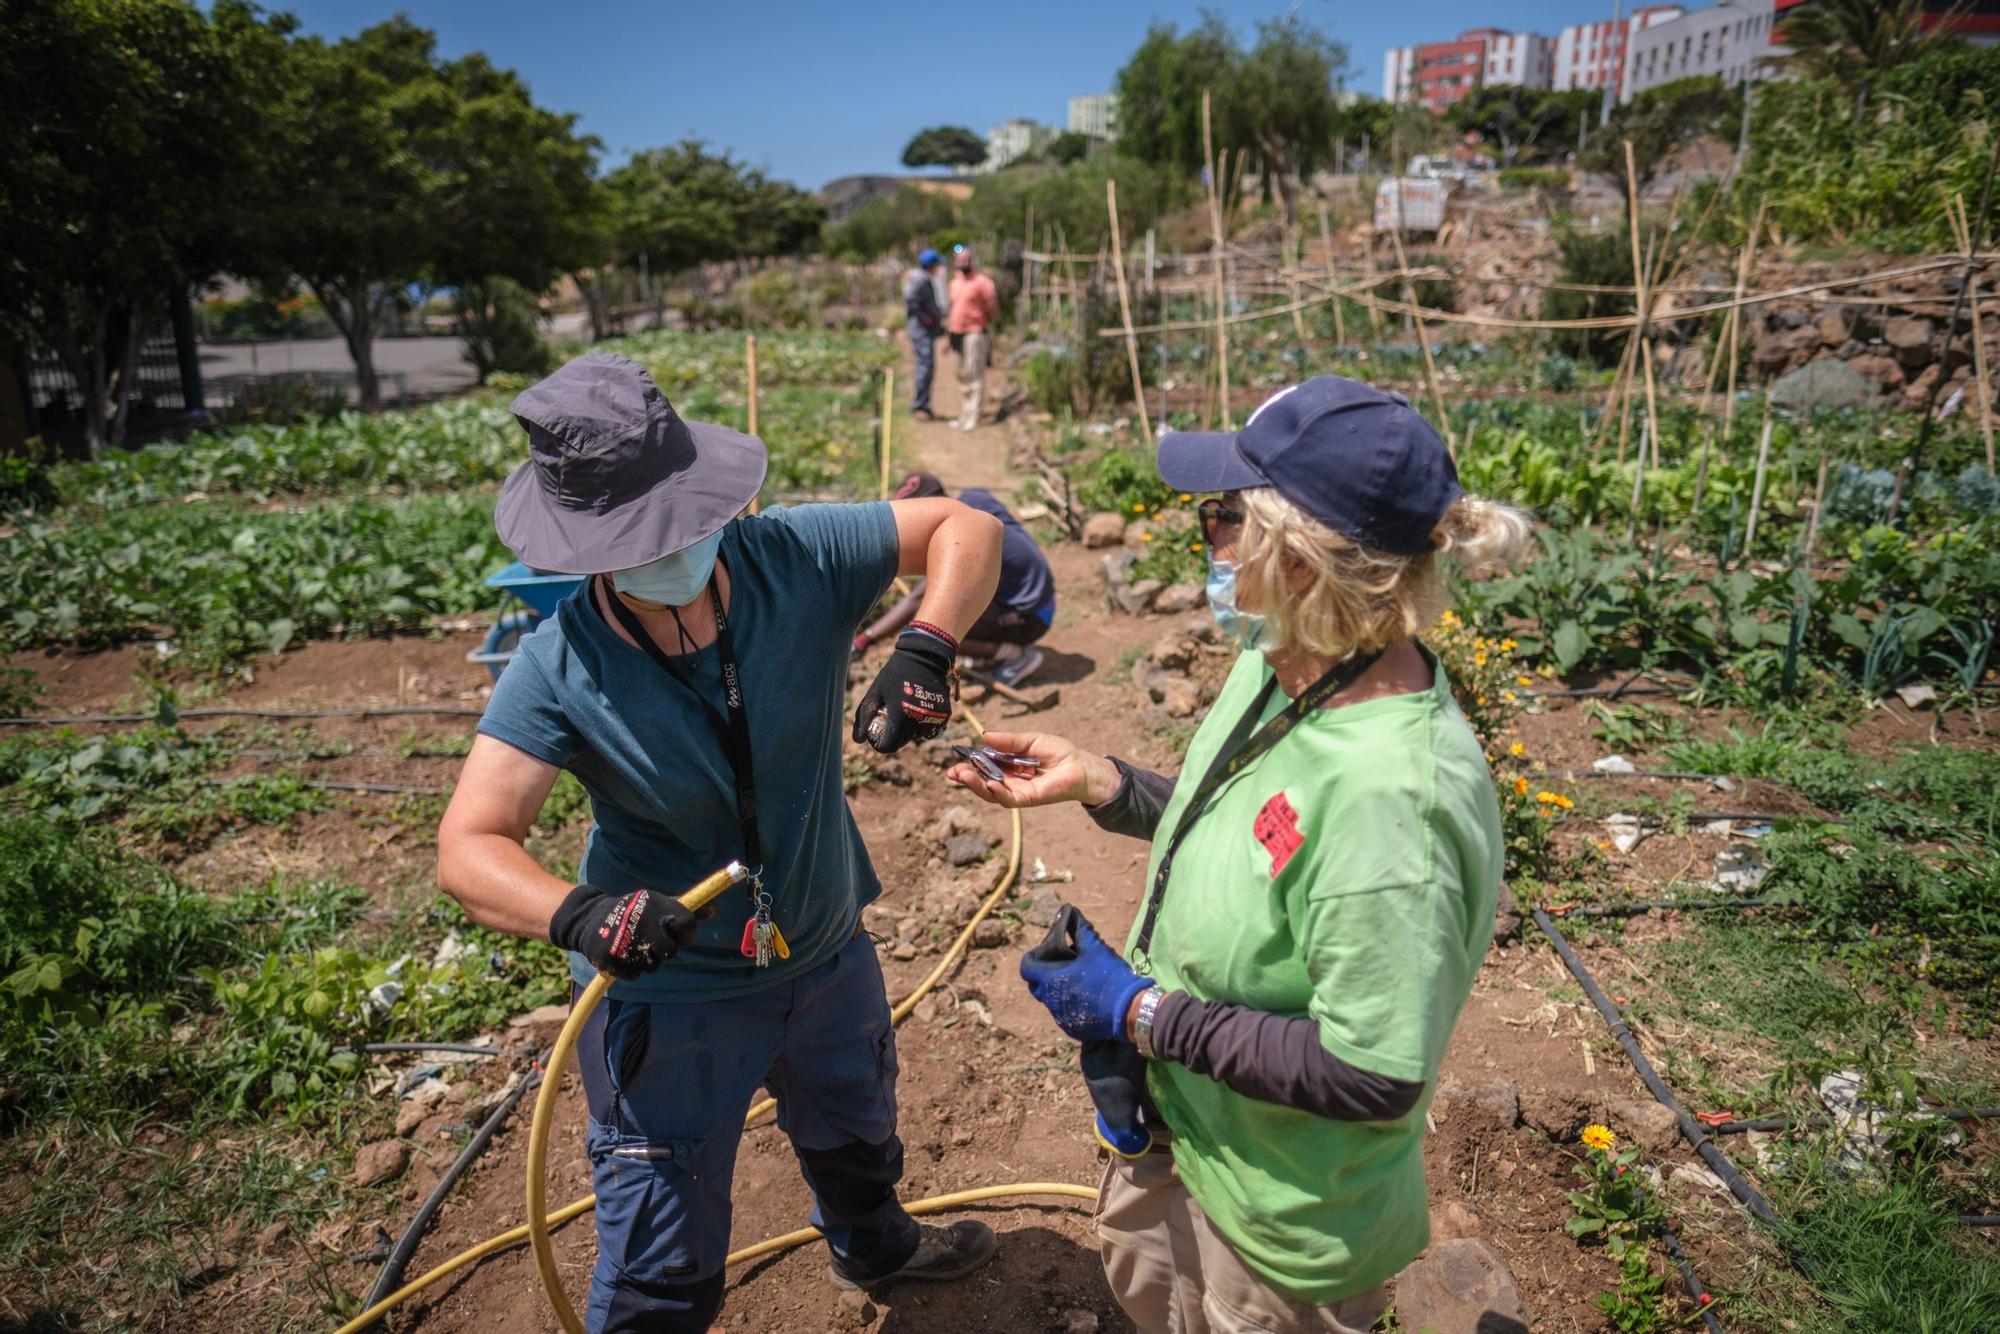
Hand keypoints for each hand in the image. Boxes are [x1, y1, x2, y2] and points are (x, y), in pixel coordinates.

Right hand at [548, 884, 700, 979]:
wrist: (591, 918)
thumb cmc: (634, 911)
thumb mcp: (658, 903)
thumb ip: (686, 909)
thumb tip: (714, 910)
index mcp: (655, 906)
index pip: (686, 925)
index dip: (683, 933)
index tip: (674, 932)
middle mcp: (642, 924)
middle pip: (670, 952)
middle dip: (664, 950)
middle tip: (653, 943)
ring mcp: (626, 944)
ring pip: (652, 966)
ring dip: (647, 960)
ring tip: (636, 946)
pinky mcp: (612, 960)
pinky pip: (634, 975)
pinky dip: (632, 969)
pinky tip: (626, 954)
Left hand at [852, 629, 954, 752]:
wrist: (925, 656)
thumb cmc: (895, 673)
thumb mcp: (876, 691)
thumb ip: (864, 716)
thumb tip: (858, 740)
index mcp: (900, 716)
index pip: (889, 746)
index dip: (881, 743)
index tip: (879, 732)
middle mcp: (918, 721)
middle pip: (903, 742)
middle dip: (894, 734)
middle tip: (892, 716)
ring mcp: (933, 719)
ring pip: (917, 736)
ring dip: (910, 729)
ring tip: (906, 708)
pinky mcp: (944, 715)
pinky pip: (931, 728)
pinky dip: (923, 722)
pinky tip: (919, 706)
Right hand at [947, 730, 1120, 809]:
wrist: (1080, 766)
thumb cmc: (1058, 752)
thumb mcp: (1029, 740)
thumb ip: (1007, 741)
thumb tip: (983, 736)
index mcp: (1007, 765)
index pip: (982, 767)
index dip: (967, 766)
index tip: (954, 763)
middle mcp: (1009, 780)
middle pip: (982, 782)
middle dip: (966, 778)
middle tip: (954, 772)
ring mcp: (1017, 791)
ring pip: (990, 792)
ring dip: (976, 785)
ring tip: (964, 776)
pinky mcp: (1027, 799)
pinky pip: (1008, 799)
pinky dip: (997, 793)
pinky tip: (988, 785)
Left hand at [1019, 905, 1150, 1042]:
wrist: (1130, 1009)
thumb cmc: (1110, 975)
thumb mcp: (1095, 948)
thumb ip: (1079, 929)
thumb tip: (1069, 911)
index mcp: (1051, 981)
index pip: (1026, 968)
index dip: (1032, 958)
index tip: (1044, 953)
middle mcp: (1051, 1002)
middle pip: (1036, 985)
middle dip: (1044, 974)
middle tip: (1060, 965)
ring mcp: (1061, 1018)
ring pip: (1050, 1001)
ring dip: (1057, 990)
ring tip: (1076, 980)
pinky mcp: (1072, 1029)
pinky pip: (1063, 1014)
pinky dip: (1069, 1004)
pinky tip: (1085, 997)